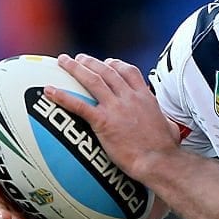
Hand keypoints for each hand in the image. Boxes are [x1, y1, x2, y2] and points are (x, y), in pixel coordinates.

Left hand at [47, 54, 179, 180]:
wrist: (158, 160)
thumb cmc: (166, 149)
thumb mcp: (169, 126)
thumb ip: (164, 121)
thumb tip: (169, 127)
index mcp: (145, 97)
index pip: (128, 71)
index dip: (116, 64)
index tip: (107, 62)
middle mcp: (129, 97)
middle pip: (107, 71)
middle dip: (91, 62)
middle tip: (79, 58)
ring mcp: (116, 108)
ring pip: (92, 80)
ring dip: (76, 68)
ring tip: (63, 61)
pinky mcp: (103, 122)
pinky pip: (78, 105)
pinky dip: (62, 96)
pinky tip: (49, 90)